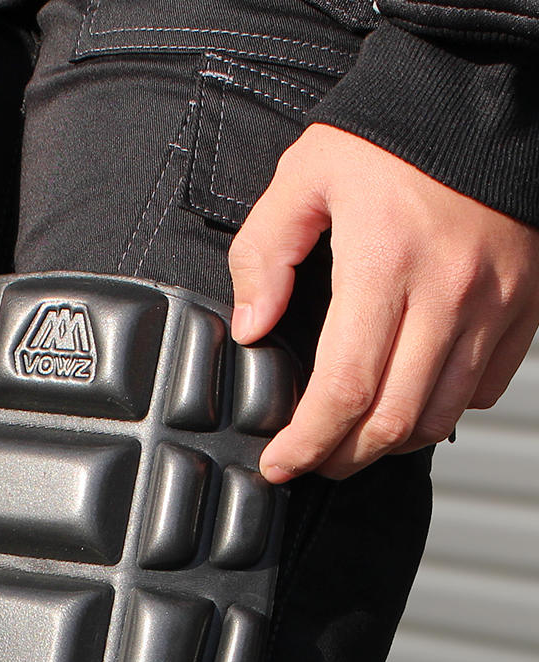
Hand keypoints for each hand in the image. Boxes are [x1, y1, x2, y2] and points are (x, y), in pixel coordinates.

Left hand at [229, 123, 538, 482]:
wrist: (483, 97)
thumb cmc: (391, 133)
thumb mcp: (305, 176)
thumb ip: (264, 254)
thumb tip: (251, 328)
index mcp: (385, 264)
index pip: (345, 388)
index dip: (307, 441)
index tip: (279, 464)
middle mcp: (448, 294)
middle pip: (394, 420)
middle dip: (343, 457)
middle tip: (310, 461)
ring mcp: (495, 304)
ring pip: (441, 415)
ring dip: (390, 444)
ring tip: (352, 440)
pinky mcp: (525, 304)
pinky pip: (484, 388)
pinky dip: (441, 411)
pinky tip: (407, 401)